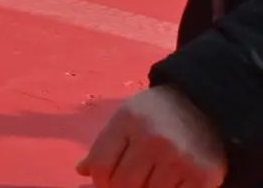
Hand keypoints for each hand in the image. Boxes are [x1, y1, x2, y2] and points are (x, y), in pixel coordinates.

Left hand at [81, 85, 227, 187]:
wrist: (205, 106)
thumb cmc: (157, 113)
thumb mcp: (125, 118)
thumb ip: (103, 145)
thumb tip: (81, 171)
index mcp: (128, 121)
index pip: (101, 166)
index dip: (98, 181)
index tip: (104, 182)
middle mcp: (154, 140)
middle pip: (123, 185)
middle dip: (121, 187)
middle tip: (129, 181)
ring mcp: (180, 160)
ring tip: (150, 177)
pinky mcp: (203, 177)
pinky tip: (168, 181)